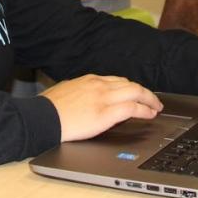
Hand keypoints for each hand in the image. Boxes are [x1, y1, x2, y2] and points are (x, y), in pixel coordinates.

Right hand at [40, 75, 162, 141]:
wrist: (41, 118)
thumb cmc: (47, 108)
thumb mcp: (65, 91)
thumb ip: (78, 91)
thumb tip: (83, 96)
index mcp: (90, 80)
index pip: (117, 80)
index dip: (131, 88)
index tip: (137, 93)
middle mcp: (99, 85)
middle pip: (130, 84)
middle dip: (145, 92)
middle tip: (153, 100)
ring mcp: (103, 98)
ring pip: (136, 92)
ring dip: (150, 100)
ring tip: (156, 107)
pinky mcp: (105, 114)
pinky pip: (132, 108)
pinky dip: (145, 110)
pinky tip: (150, 115)